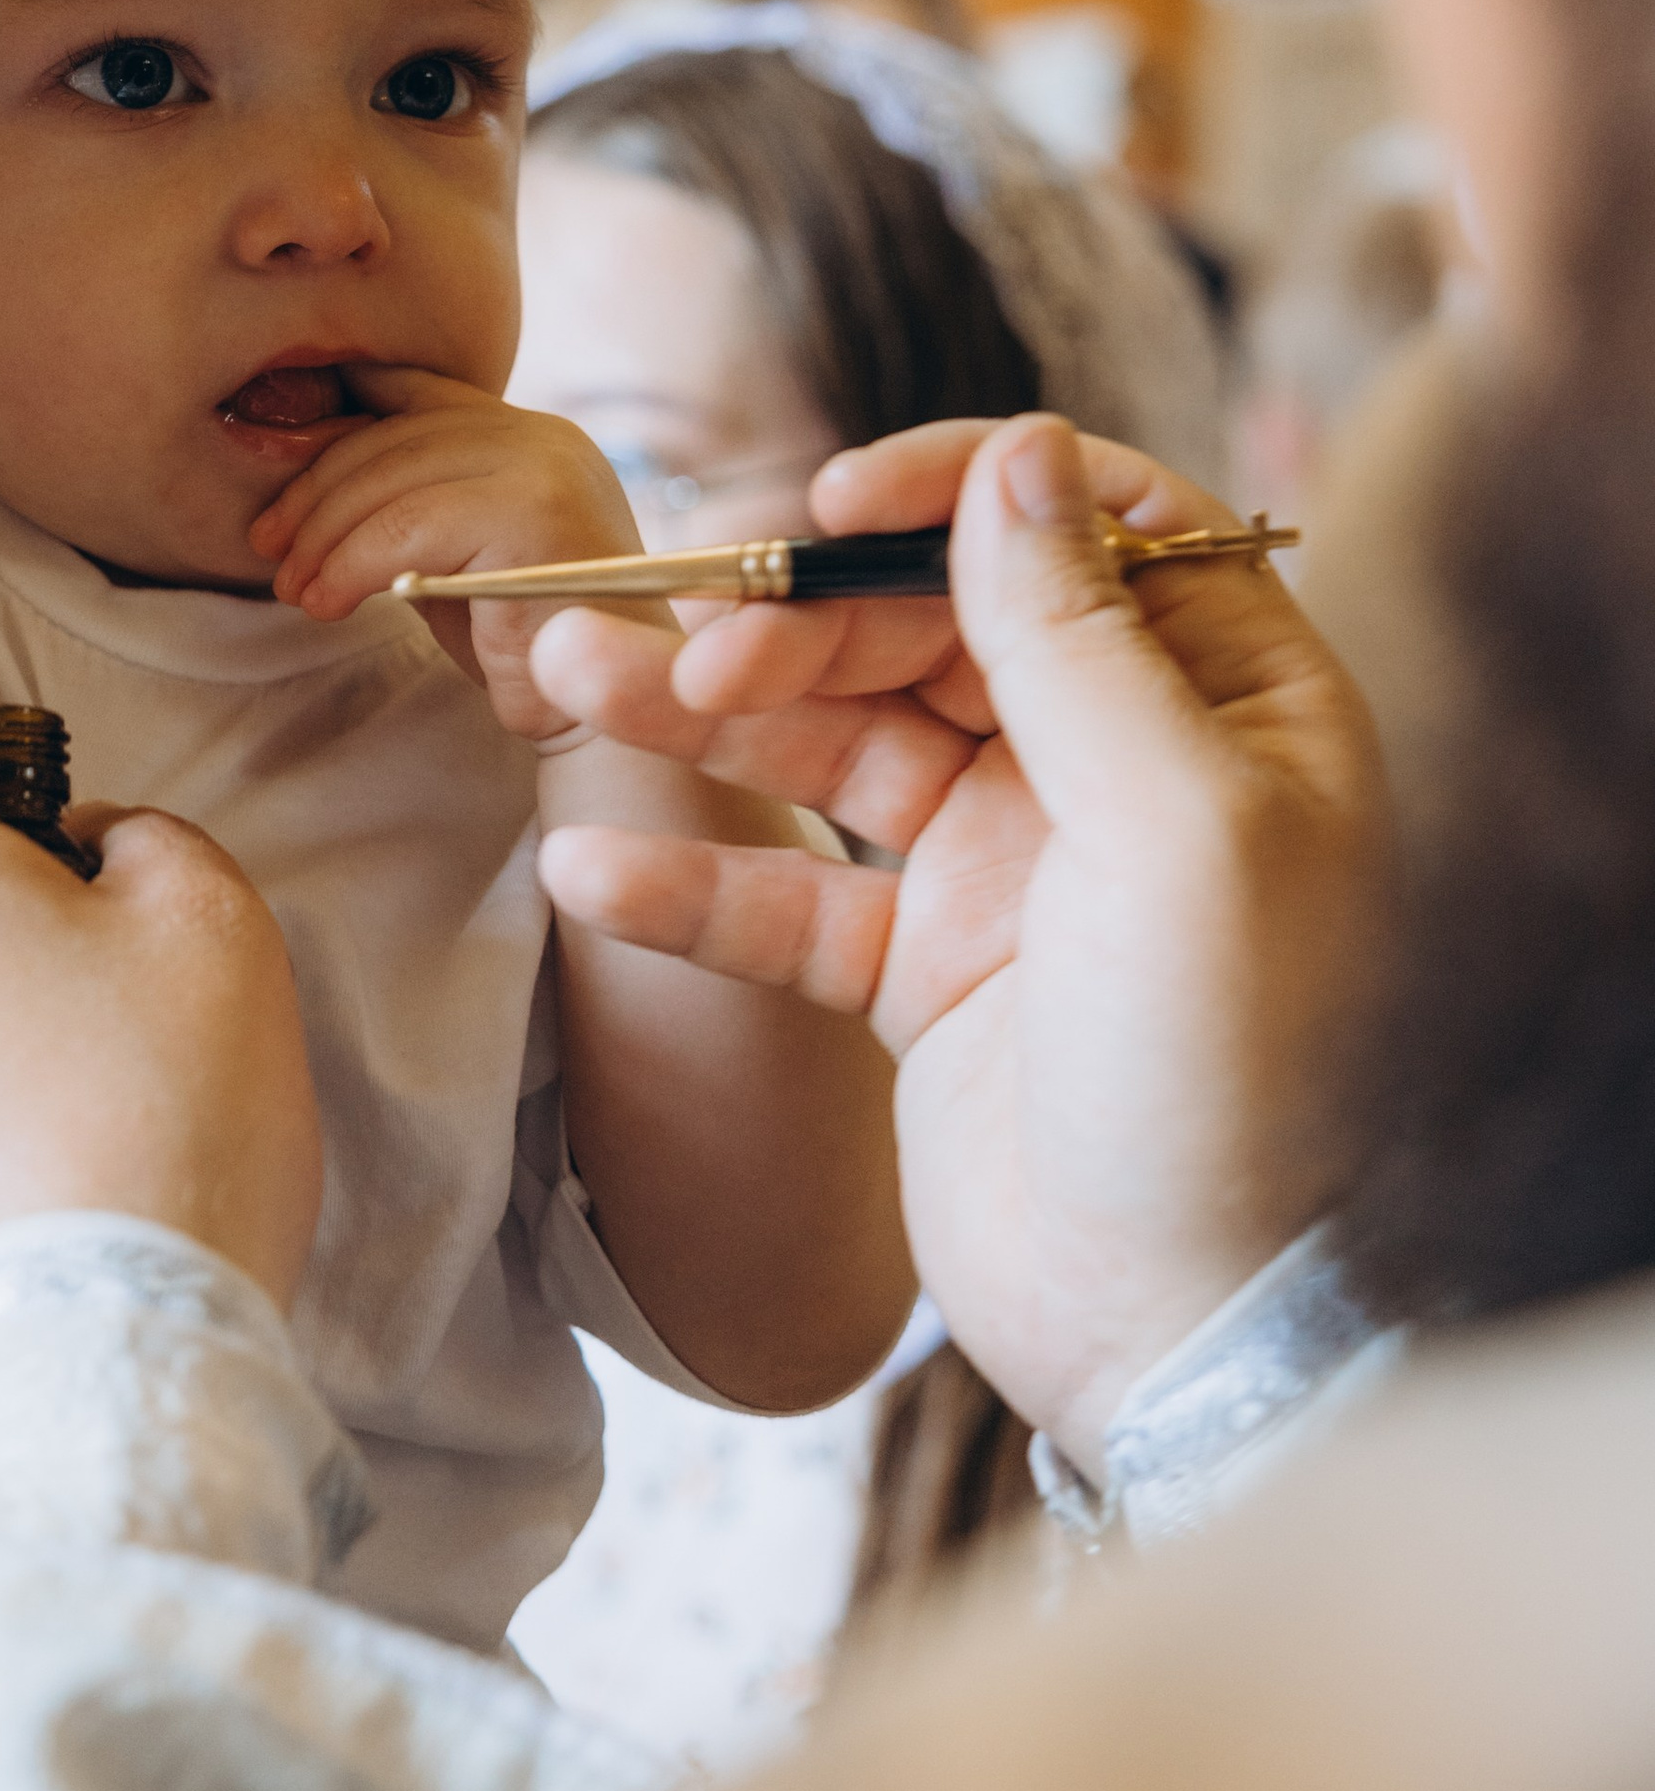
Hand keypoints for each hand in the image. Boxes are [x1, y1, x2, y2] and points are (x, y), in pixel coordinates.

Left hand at [249, 365, 637, 737]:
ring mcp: (546, 468)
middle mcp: (545, 437)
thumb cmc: (519, 643)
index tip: (282, 486)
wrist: (601, 719)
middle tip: (269, 549)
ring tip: (296, 589)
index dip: (337, 426)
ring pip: (394, 481)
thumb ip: (409, 503)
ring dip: (325, 538)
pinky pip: (409, 528)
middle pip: (396, 436)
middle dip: (316, 493)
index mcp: (530, 434)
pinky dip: (351, 566)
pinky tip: (328, 603)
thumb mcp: (453, 553)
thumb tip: (308, 477)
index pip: (416, 395)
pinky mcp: (536, 513)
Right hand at [529, 415, 1390, 1475]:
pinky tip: (584, 865)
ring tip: (561, 675)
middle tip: (680, 648)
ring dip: (698, 710)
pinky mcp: (922, 973)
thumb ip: (1080, 640)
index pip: (1088, 524)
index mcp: (1228, 704)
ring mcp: (1011, 867)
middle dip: (792, 616)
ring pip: (833, 740)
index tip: (827, 502)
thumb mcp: (1176, 829)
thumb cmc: (1230, 1077)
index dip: (956, 490)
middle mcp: (1117, 765)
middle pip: (930, 622)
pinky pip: (784, 894)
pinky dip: (686, 875)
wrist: (1182, 1334)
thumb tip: (1021, 455)